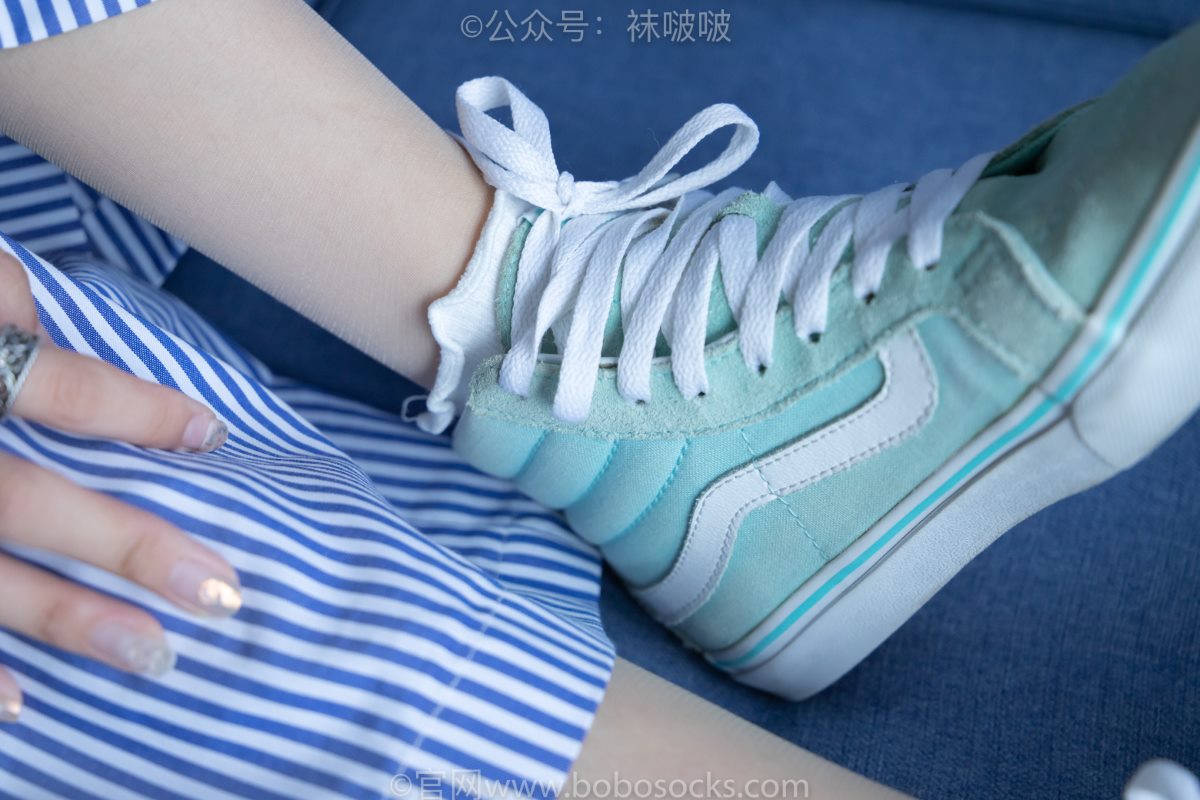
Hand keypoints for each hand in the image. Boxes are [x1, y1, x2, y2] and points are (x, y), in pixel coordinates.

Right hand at [0, 251, 240, 723]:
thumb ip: (3, 301)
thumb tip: (52, 337)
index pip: (52, 387)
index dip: (135, 412)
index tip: (209, 434)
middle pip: (21, 504)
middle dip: (123, 546)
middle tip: (218, 591)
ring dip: (63, 620)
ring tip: (151, 655)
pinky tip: (23, 702)